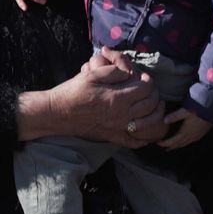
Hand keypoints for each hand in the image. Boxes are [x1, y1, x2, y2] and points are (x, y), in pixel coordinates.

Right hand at [21, 61, 164, 146]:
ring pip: (148, 123)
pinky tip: (145, 129)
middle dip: (155, 94)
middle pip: (151, 105)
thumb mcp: (92, 74)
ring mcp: (118, 128)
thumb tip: (129, 73)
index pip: (146, 89)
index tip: (143, 77)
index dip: (148, 80)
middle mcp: (121, 115)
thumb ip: (114, 71)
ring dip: (155, 113)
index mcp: (117, 98)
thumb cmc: (72, 92)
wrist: (56, 113)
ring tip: (154, 105)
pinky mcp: (112, 137)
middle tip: (149, 89)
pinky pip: (135, 142)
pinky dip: (144, 137)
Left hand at [160, 109, 211, 149]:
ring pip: (184, 144)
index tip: (157, 142)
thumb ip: (174, 116)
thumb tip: (164, 120)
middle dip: (170, 147)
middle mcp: (190, 137)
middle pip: (178, 145)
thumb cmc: (199, 111)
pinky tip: (185, 141)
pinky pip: (190, 142)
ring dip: (177, 146)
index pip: (172, 141)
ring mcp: (196, 136)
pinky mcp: (201, 134)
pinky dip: (185, 143)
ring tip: (172, 147)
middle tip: (164, 147)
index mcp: (184, 133)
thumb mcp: (185, 112)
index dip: (164, 143)